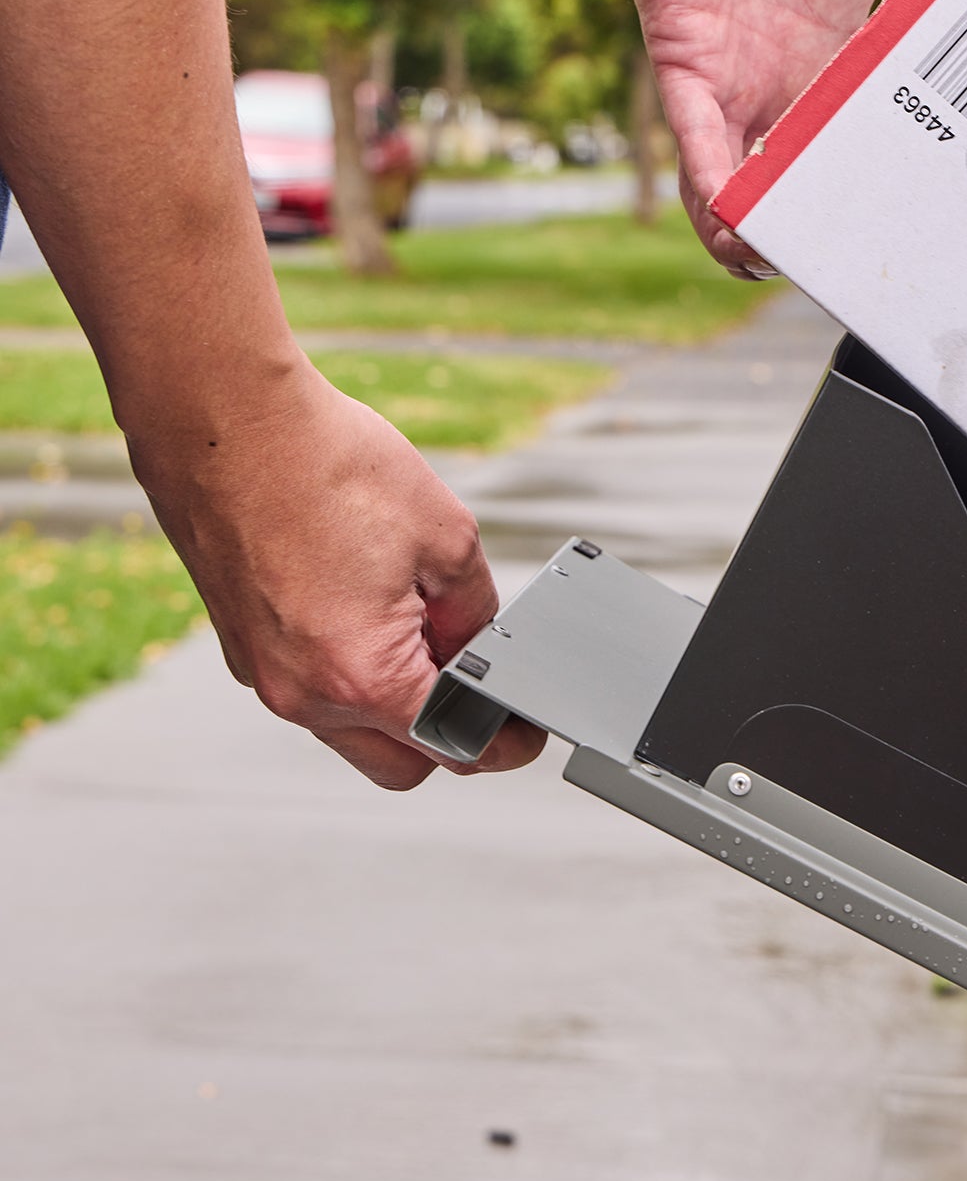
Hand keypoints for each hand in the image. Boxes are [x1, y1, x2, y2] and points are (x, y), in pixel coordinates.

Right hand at [127, 359, 545, 789]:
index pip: (451, 748)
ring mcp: (264, 675)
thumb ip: (475, 614)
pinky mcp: (244, 648)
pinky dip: (350, 671)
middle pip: (399, 761)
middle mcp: (303, 694)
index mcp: (360, 678)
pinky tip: (371, 607)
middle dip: (448, 734)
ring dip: (395, 699)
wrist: (227, 419)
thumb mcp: (448, 538)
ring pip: (352, 728)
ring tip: (420, 622)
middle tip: (482, 681)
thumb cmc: (324, 464)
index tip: (523, 732)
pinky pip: (313, 687)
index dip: (502, 743)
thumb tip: (480, 648)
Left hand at [587, 0, 966, 277]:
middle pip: (806, 188)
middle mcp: (786, 89)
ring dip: (758, 237)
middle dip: (828, 236)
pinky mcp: (686, 68)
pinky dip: (714, 188)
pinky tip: (736, 222)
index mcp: (839, 62)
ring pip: (739, 191)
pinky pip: (697, 146)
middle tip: (874, 271)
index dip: (892, 189)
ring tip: (790, 271)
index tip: (939, 226)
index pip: (867, 145)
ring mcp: (735, 86)